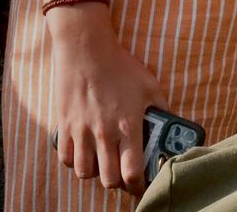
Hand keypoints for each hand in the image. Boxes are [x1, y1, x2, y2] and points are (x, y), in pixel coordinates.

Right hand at [49, 6, 166, 196]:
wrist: (87, 51)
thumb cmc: (120, 66)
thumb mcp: (149, 84)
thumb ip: (161, 108)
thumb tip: (171, 124)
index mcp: (128, 125)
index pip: (132, 172)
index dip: (138, 185)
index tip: (142, 185)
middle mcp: (104, 134)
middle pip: (109, 180)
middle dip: (118, 181)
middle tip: (123, 174)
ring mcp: (82, 133)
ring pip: (86, 174)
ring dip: (97, 173)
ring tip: (105, 162)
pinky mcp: (65, 128)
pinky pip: (67, 161)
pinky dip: (76, 163)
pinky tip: (86, 152)